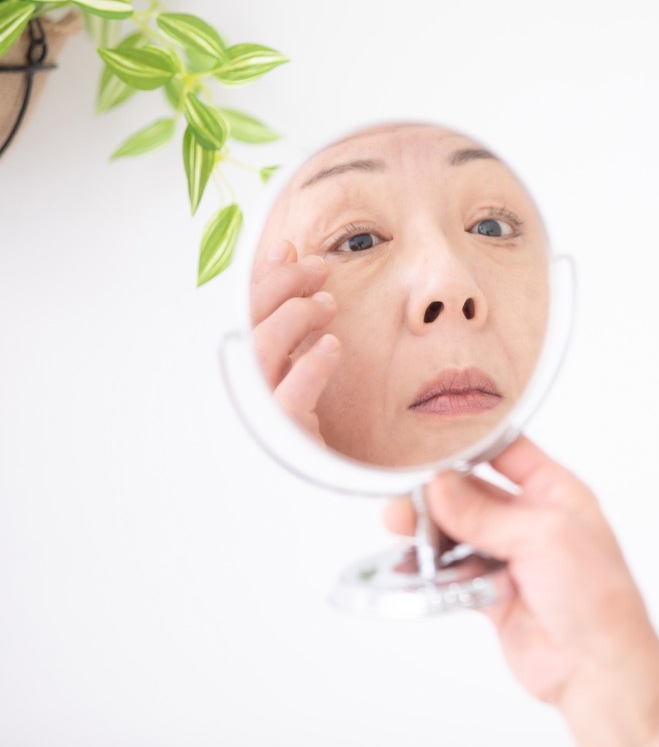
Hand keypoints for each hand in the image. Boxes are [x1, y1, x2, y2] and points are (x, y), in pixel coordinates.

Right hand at [251, 239, 339, 440]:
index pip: (239, 314)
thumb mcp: (290, 361)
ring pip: (261, 353)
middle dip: (280, 287)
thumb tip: (287, 256)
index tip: (291, 251)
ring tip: (326, 307)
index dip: (263, 278)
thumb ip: (284, 313)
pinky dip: (312, 365)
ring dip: (295, 317)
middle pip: (245, 326)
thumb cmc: (296, 422)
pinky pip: (291, 397)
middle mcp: (239, 391)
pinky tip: (332, 347)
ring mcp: (257, 415)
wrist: (309, 495)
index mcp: (238, 372)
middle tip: (316, 270)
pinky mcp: (285, 437)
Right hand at [384, 436, 658, 746]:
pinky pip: (454, 573)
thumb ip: (485, 513)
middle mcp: (534, 521)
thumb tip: (438, 487)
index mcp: (558, 493)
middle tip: (407, 497)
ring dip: (431, 532)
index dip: (473, 444)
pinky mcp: (493, 594)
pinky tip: (412, 564)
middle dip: (439, 493)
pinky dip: (432, 570)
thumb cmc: (597, 598)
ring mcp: (513, 558)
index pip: (509, 452)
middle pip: (475, 494)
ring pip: (459, 534)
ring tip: (401, 528)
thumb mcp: (543, 537)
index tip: (431, 440)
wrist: (597, 668)